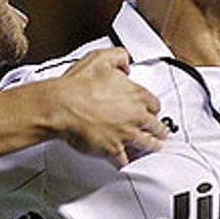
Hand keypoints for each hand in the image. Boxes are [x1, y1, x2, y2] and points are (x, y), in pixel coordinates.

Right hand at [49, 48, 167, 166]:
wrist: (61, 106)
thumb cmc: (77, 86)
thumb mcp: (100, 58)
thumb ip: (119, 56)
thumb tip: (126, 63)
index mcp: (136, 94)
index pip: (155, 104)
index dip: (153, 108)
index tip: (152, 112)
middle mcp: (135, 116)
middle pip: (157, 127)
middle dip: (158, 130)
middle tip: (158, 133)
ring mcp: (126, 134)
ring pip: (147, 145)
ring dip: (149, 147)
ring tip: (150, 148)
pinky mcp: (113, 150)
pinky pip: (125, 161)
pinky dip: (124, 162)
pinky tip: (125, 160)